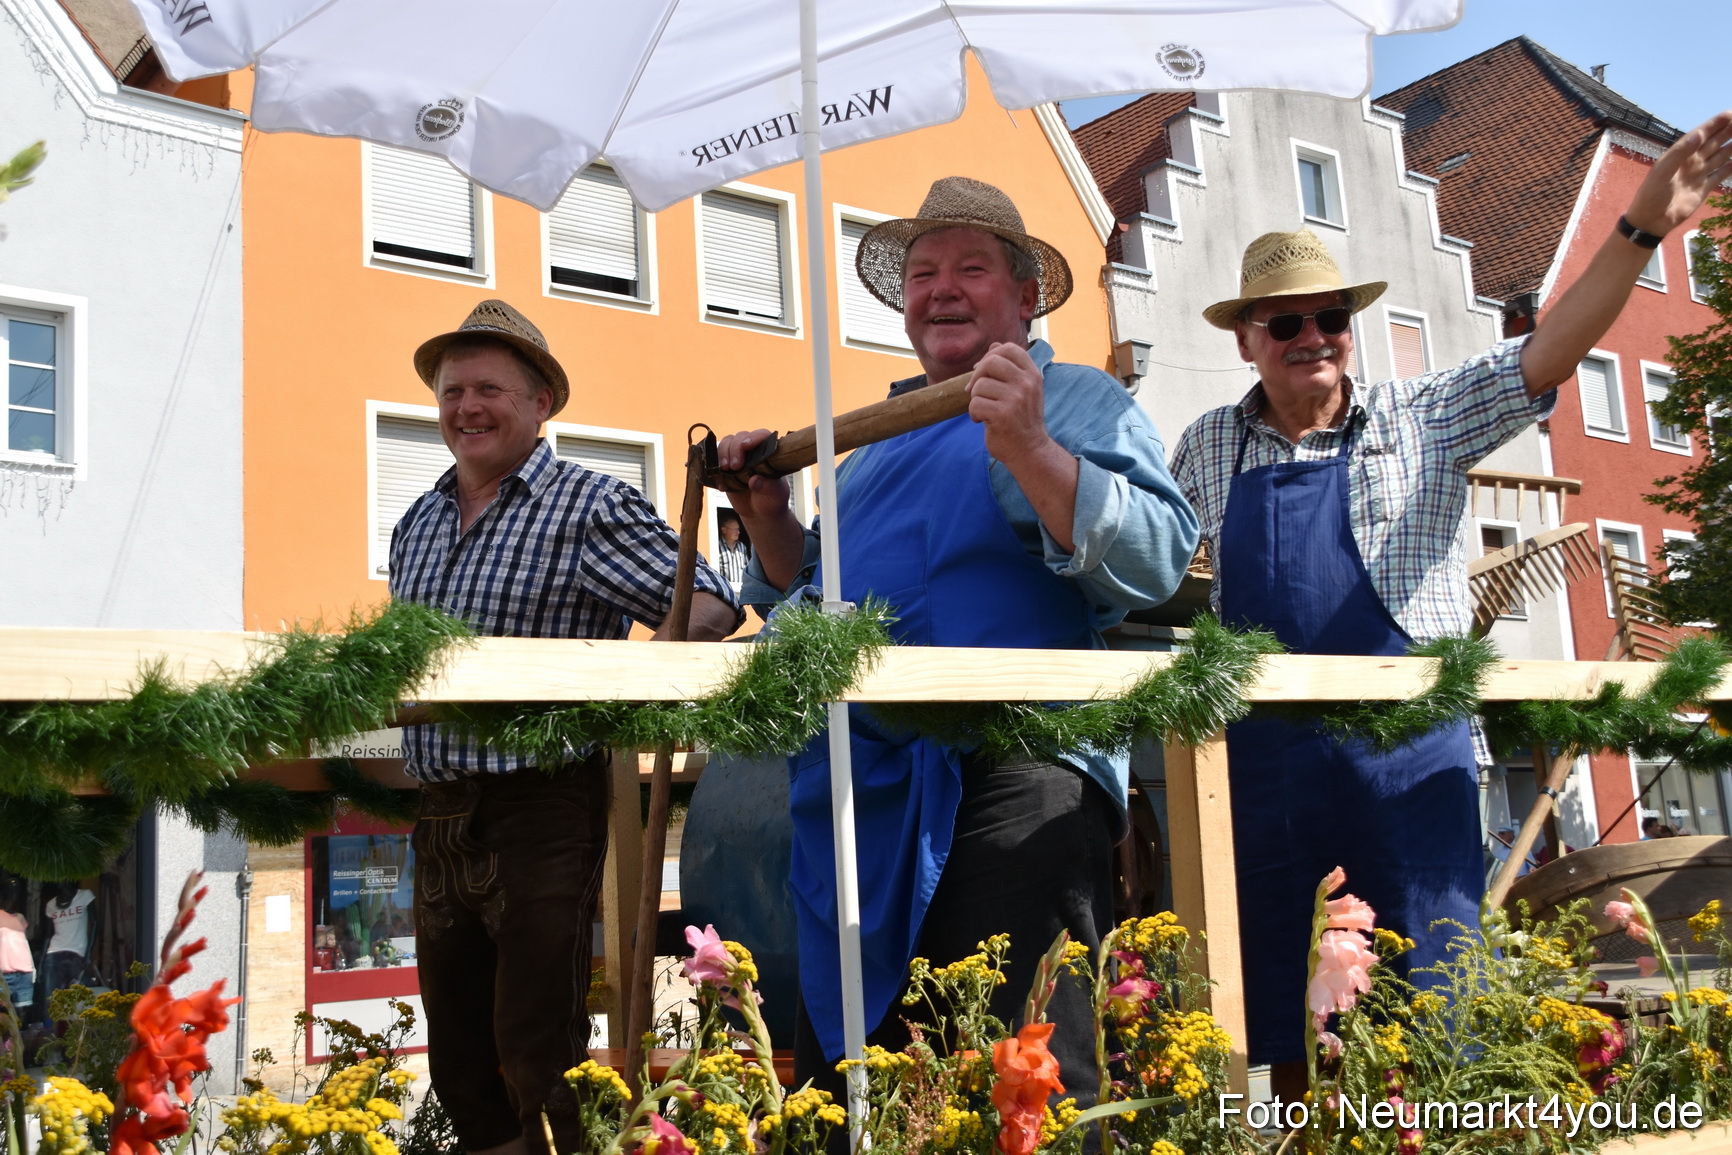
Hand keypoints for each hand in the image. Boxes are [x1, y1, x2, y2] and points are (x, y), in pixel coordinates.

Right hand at [713, 428, 791, 520]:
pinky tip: (722, 484)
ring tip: (725, 470)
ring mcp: (738, 457)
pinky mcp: (725, 467)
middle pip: (740, 437)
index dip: (754, 437)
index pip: (762, 435)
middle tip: (735, 466)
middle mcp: (752, 451)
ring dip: (722, 454)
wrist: (759, 512)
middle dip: (735, 449)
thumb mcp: (775, 495)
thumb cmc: (772, 499)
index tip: (746, 445)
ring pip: (726, 444)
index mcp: (768, 452)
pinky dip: (715, 469)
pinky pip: (715, 460)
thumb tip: (755, 480)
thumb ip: (767, 487)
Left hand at [967, 342, 1054, 466]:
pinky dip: (974, 414)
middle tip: (977, 392)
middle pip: (991, 361)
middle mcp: (1027, 383)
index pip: (1009, 348)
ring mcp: (1016, 398)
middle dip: (978, 376)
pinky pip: (975, 403)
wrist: (1030, 450)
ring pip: (979, 385)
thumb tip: (994, 346)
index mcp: (1033, 374)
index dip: (991, 356)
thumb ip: (1010, 367)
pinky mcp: (1002, 414)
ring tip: (985, 410)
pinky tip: (983, 421)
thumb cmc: (1021, 419)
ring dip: (976, 399)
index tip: (985, 372)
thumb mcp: (1023, 389)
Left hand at [1625, 110, 1731, 235]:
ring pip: (1721, 155)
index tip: (1731, 113)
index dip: (1716, 123)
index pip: (1702, 133)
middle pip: (1715, 141)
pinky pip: (1721, 174)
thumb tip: (1699, 134)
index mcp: (1680, 154)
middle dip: (1729, 131)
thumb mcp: (1663, 172)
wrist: (1651, 221)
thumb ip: (1680, 153)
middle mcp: (1692, 161)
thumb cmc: (1651, 195)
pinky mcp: (1704, 188)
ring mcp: (1699, 174)